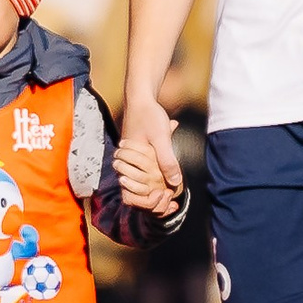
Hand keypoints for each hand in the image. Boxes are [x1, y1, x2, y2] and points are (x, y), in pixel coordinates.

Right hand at [113, 96, 184, 216]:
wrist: (141, 99)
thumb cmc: (149, 116)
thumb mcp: (161, 137)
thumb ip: (167, 161)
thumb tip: (175, 183)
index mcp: (127, 164)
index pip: (131, 195)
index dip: (147, 203)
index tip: (164, 197)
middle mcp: (126, 166)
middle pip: (136, 195)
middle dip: (153, 202)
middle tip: (170, 200)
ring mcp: (131, 163)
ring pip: (141, 188)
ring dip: (156, 193)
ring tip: (171, 196)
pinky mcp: (138, 160)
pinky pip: (146, 178)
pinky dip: (157, 183)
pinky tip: (170, 184)